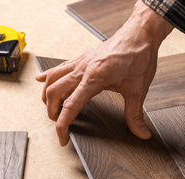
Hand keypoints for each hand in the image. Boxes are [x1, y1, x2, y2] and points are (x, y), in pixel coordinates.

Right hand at [36, 1, 173, 145]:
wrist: (140, 34)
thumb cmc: (139, 57)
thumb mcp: (139, 90)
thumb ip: (136, 115)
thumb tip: (142, 134)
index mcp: (94, 79)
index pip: (70, 106)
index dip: (63, 125)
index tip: (62, 138)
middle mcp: (83, 69)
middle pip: (54, 92)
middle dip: (52, 112)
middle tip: (59, 125)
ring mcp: (81, 62)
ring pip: (52, 79)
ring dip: (47, 95)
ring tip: (50, 109)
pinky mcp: (83, 57)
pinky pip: (60, 67)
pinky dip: (49, 76)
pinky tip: (42, 80)